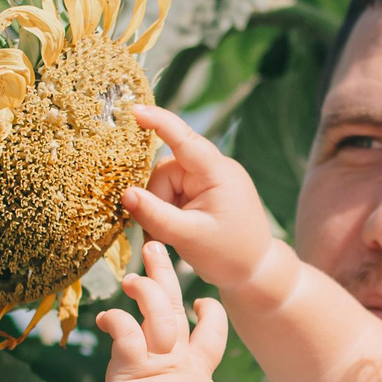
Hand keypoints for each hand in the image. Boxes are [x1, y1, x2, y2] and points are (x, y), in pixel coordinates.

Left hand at [98, 241, 234, 381]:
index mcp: (196, 376)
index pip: (207, 337)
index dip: (207, 316)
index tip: (202, 301)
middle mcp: (180, 361)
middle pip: (176, 308)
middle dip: (165, 276)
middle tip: (156, 248)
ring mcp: (159, 360)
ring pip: (156, 309)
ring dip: (142, 287)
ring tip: (128, 275)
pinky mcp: (135, 366)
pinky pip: (125, 331)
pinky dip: (114, 320)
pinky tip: (103, 317)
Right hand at [121, 103, 289, 295]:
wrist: (256, 272)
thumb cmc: (230, 255)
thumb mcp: (188, 237)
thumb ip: (155, 215)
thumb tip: (125, 194)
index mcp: (217, 172)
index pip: (184, 139)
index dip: (158, 122)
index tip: (134, 110)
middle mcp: (214, 169)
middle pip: (164, 170)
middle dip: (155, 200)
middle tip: (157, 235)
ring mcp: (209, 179)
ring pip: (164, 183)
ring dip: (159, 210)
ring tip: (169, 238)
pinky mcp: (204, 190)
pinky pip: (173, 192)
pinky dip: (167, 212)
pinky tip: (174, 232)